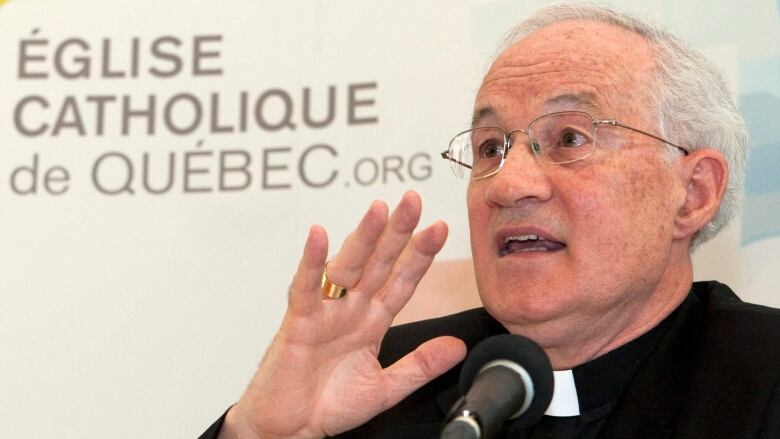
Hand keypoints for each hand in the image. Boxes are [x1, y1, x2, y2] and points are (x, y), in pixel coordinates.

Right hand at [219, 191, 466, 438]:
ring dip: (362, 237)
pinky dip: (311, 262)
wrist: (289, 429)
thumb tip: (456, 348)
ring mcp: (324, 312)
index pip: (400, 281)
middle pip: (377, 263)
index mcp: (371, 321)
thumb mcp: (385, 388)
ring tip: (379, 209)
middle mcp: (349, 309)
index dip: (419, 255)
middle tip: (413, 200)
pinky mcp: (297, 322)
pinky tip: (318, 236)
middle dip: (396, 231)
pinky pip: (304, 287)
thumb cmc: (327, 405)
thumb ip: (419, 366)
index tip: (439, 227)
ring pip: (346, 267)